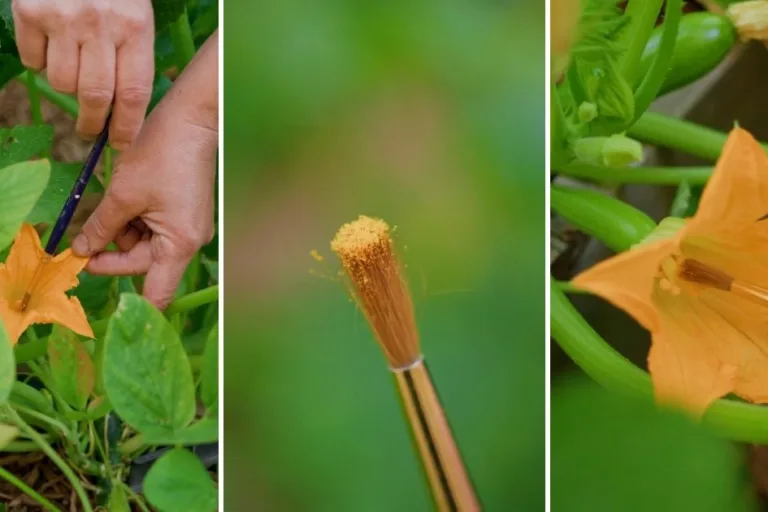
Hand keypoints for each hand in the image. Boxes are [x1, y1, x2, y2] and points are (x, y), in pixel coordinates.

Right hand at [12, 0, 154, 149]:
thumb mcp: (135, 15)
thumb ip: (131, 55)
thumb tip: (120, 109)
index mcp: (134, 28)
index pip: (134, 93)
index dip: (128, 126)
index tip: (123, 143)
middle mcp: (99, 25)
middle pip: (96, 96)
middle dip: (94, 122)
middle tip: (91, 130)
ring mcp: (62, 18)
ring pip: (61, 82)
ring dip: (67, 86)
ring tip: (73, 70)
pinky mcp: (29, 11)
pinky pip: (32, 59)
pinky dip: (39, 61)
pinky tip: (51, 45)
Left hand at [71, 31, 218, 309]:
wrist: (193, 121)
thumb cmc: (162, 155)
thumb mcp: (122, 194)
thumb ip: (100, 228)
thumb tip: (81, 251)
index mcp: (179, 244)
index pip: (156, 293)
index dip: (125, 296)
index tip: (93, 275)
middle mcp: (191, 242)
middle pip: (146, 265)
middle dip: (114, 251)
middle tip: (84, 237)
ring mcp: (191, 228)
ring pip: (148, 246)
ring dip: (124, 232)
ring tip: (115, 202)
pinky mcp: (187, 215)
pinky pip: (157, 231)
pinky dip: (138, 221)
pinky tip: (129, 199)